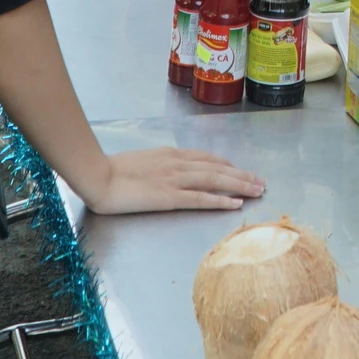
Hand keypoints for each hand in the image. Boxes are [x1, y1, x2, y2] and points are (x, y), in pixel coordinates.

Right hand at [74, 146, 265, 213]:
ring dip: (239, 185)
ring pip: (215, 181)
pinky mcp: (169, 197)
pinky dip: (220, 200)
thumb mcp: (140, 161)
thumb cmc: (111, 170)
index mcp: (170, 155)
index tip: (240, 170)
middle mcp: (177, 163)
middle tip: (260, 181)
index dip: (226, 164)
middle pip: (217, 168)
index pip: (206, 158)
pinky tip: (235, 204)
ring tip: (257, 191)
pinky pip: (200, 199)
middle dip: (241, 175)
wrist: (97, 175)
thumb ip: (158, 164)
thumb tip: (167, 169)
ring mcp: (174, 179)